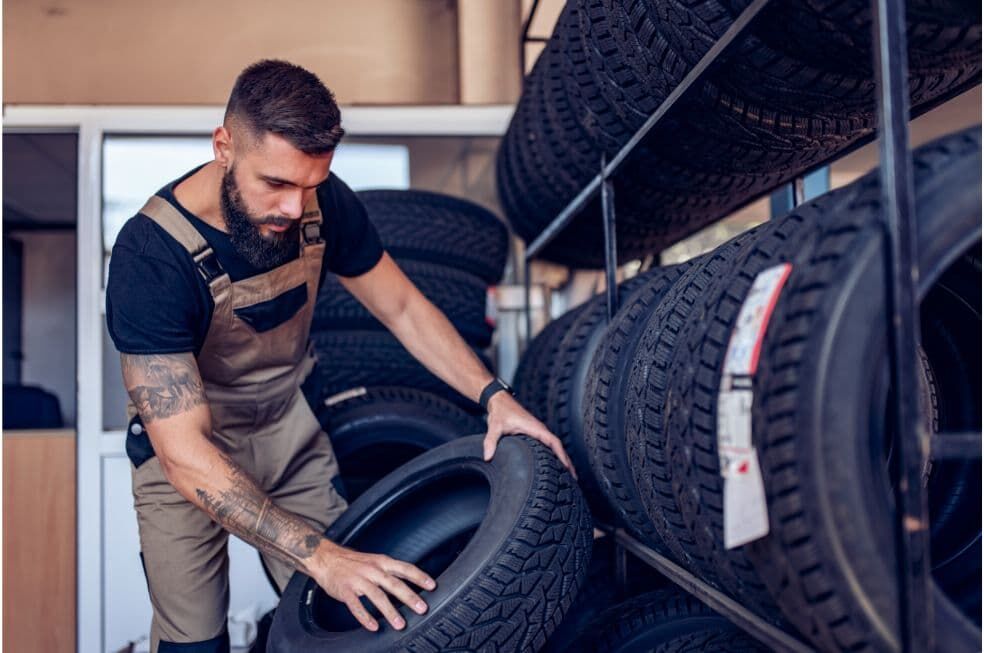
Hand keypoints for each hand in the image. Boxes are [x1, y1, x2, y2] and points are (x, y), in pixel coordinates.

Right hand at [310, 541, 436, 631]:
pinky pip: (356, 606)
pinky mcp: (345, 590)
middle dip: (410, 597)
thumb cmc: (353, 562)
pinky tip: (373, 626)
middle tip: (422, 608)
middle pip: (394, 584)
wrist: (326, 558)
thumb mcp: (375, 560)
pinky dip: (365, 617)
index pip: (405, 568)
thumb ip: (390, 571)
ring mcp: (359, 580)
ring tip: (400, 624)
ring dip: (390, 611)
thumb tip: (409, 580)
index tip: (432, 586)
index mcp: (382, 562)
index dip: (419, 576)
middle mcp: (372, 570)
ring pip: (377, 596)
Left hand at [482, 392, 577, 479]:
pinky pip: (550, 446)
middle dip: (567, 462)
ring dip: (563, 460)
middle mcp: (540, 430)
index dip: (562, 455)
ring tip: (569, 477)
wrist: (500, 402)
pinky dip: (556, 456)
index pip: (554, 442)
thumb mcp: (495, 426)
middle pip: (559, 447)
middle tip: (574, 480)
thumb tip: (487, 457)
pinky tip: (556, 467)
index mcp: (535, 428)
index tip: (568, 468)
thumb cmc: (500, 412)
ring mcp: (539, 432)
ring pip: (556, 447)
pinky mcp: (536, 435)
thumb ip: (491, 441)